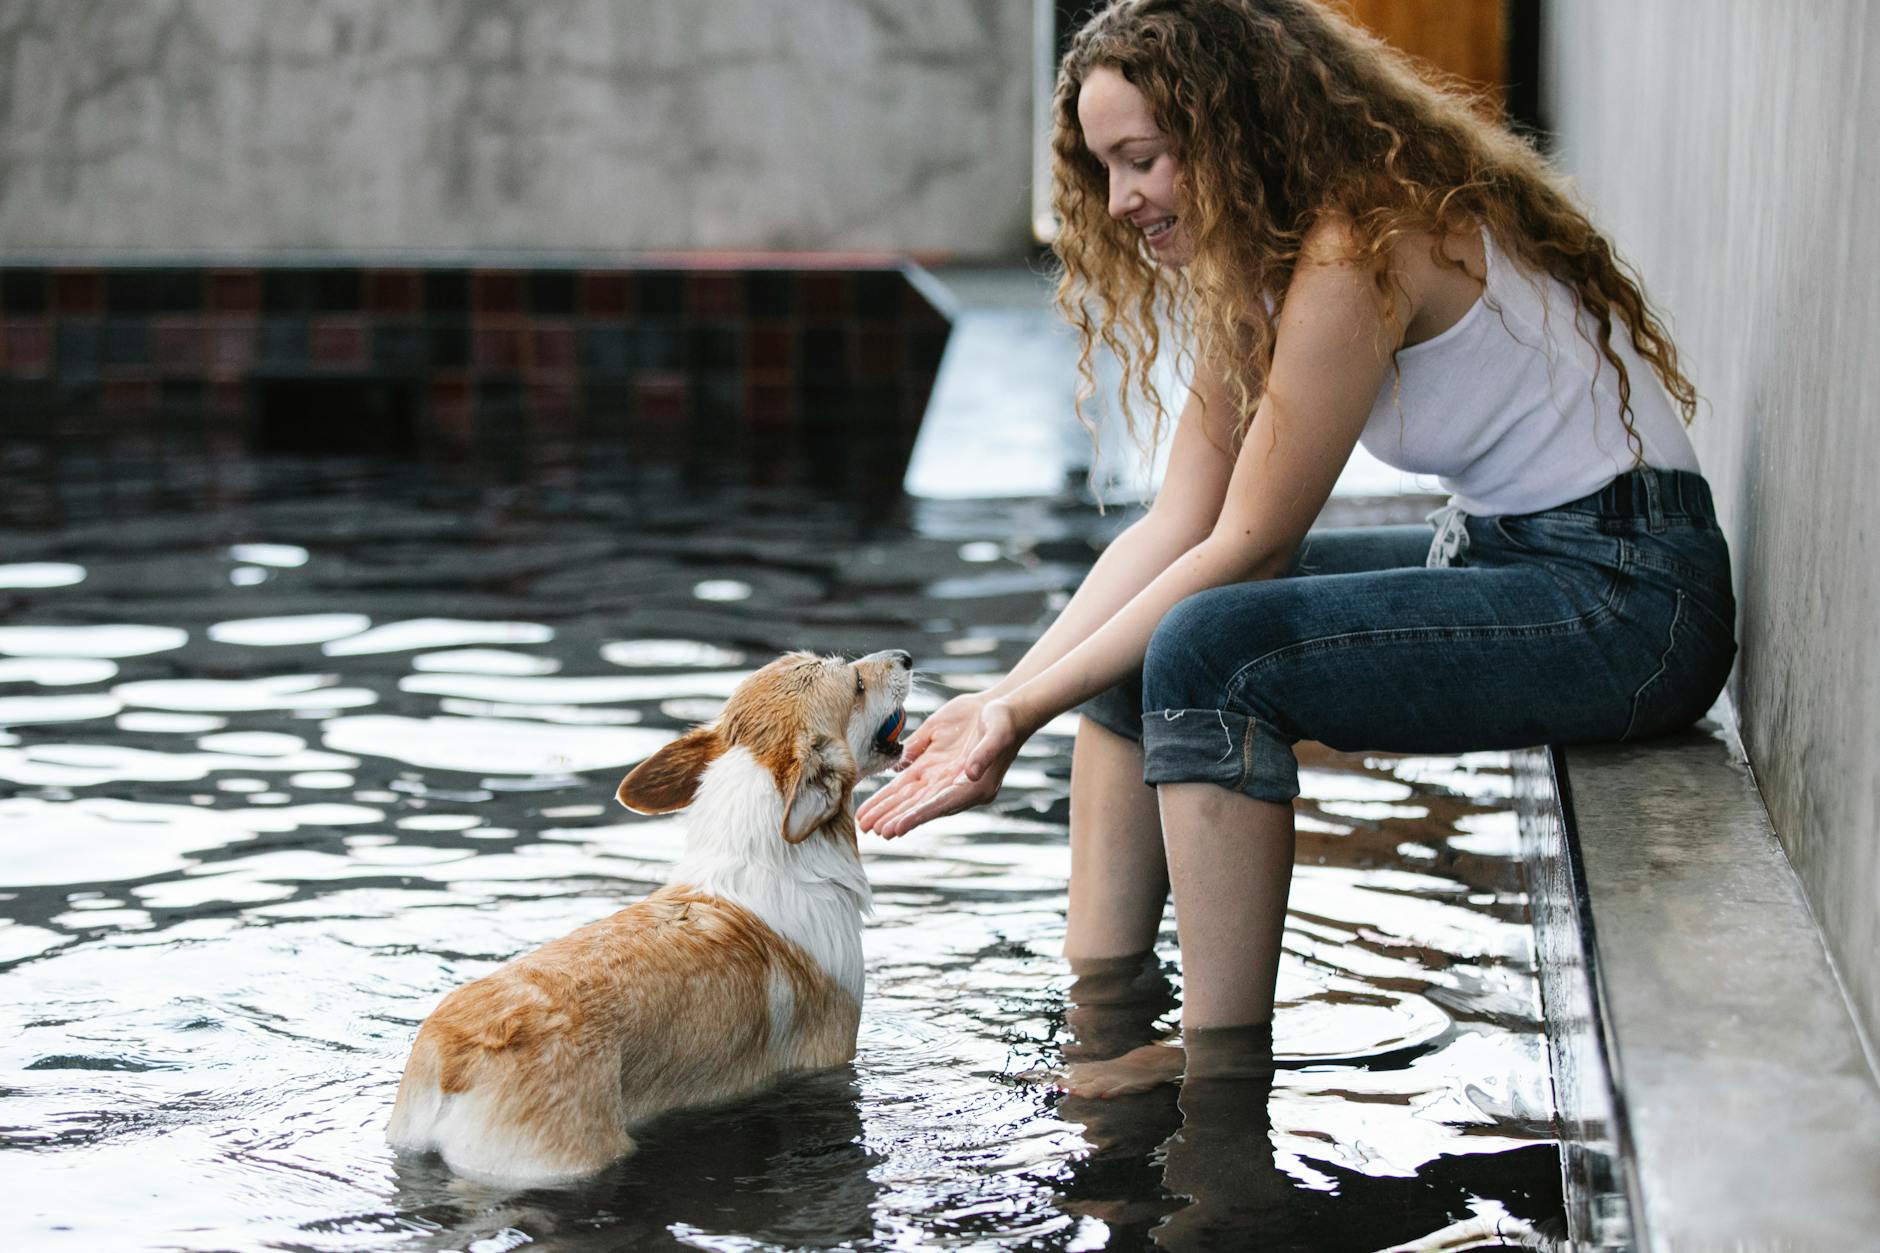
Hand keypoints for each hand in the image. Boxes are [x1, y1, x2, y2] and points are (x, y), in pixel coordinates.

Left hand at [857, 695, 1024, 836]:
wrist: (1003, 708)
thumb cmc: (1005, 721)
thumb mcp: (998, 734)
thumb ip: (984, 754)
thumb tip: (970, 773)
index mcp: (973, 786)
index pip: (940, 803)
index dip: (917, 816)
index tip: (897, 827)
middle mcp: (954, 786)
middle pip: (919, 805)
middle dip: (894, 817)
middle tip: (871, 830)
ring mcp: (941, 776)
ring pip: (908, 796)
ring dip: (887, 809)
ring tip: (864, 824)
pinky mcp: (931, 763)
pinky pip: (906, 782)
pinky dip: (889, 793)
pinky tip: (874, 804)